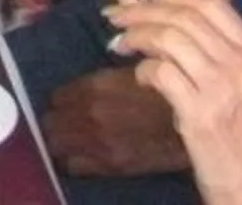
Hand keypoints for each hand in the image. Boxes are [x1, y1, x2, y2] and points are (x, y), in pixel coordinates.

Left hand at [44, 66, 192, 179]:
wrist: (191, 126)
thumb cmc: (163, 95)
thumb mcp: (127, 76)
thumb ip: (98, 82)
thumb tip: (79, 87)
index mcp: (95, 88)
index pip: (56, 98)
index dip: (59, 102)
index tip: (64, 104)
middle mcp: (90, 114)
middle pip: (50, 123)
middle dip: (54, 122)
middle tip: (62, 124)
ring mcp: (98, 142)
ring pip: (56, 145)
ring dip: (60, 142)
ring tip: (69, 141)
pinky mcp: (110, 165)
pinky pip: (73, 167)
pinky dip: (72, 161)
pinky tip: (81, 157)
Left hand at [102, 0, 241, 199]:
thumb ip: (221, 51)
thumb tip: (170, 18)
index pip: (212, 2)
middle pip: (184, 15)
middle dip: (142, 10)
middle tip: (118, 16)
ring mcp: (223, 88)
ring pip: (169, 38)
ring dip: (136, 36)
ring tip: (121, 43)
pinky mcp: (201, 113)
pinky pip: (161, 72)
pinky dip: (143, 70)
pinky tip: (141, 78)